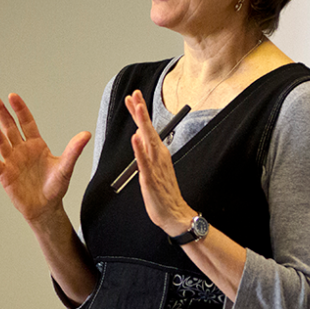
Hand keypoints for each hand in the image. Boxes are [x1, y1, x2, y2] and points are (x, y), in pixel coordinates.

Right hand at [0, 92, 90, 224]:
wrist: (46, 208)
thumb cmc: (56, 187)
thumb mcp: (66, 167)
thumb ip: (74, 150)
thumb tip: (86, 135)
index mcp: (37, 144)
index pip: (26, 122)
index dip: (20, 109)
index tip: (13, 96)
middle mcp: (22, 149)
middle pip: (9, 127)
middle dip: (1, 111)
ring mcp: (12, 161)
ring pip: (1, 141)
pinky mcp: (5, 174)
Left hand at [125, 89, 194, 236]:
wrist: (174, 213)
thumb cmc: (164, 193)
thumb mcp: (153, 169)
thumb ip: (146, 153)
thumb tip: (139, 136)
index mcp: (158, 153)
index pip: (147, 129)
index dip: (139, 113)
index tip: (134, 97)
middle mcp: (158, 156)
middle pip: (148, 129)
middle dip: (141, 111)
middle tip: (135, 95)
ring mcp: (155, 166)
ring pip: (147, 140)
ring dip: (142, 123)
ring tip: (137, 108)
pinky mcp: (151, 178)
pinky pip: (144, 162)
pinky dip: (139, 149)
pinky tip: (136, 138)